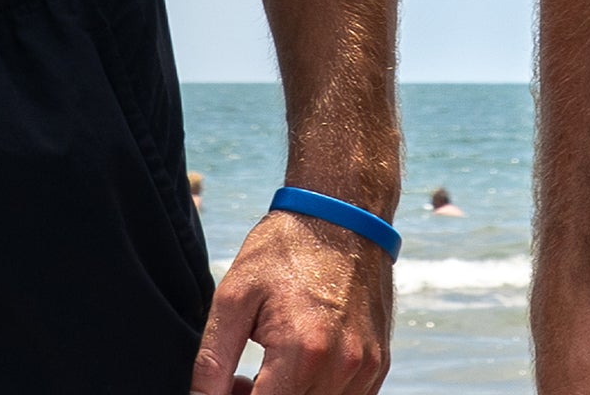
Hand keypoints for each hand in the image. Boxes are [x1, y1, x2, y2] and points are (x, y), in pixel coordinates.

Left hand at [192, 208, 392, 393]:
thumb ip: (212, 362)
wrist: (343, 213)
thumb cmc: (285, 248)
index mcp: (303, 350)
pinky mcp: (378, 366)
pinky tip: (298, 365)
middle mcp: (341, 367)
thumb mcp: (234, 296)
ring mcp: (365, 369)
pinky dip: (315, 393)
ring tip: (267, 368)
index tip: (228, 387)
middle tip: (239, 379)